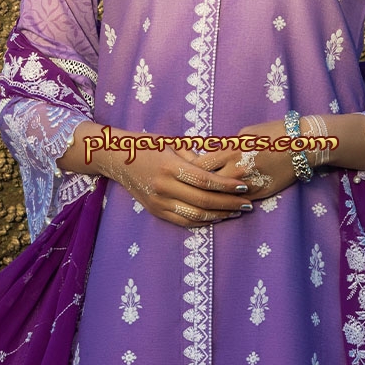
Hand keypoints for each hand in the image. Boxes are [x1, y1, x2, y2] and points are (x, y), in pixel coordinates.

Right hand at [59, 123, 253, 226]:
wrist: (116, 157)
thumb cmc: (148, 145)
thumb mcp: (172, 143)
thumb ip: (196, 155)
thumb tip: (224, 163)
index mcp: (170, 167)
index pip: (205, 181)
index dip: (227, 185)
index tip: (245, 186)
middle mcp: (164, 186)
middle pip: (203, 201)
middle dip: (229, 203)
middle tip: (248, 203)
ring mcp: (158, 201)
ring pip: (195, 215)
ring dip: (220, 215)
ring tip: (237, 211)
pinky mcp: (156, 211)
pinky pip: (184, 221)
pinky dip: (203, 222)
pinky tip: (217, 217)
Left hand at [190, 113, 364, 195]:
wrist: (302, 144)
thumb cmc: (273, 133)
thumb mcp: (245, 133)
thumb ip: (225, 146)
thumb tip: (208, 154)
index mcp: (231, 150)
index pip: (199, 165)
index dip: (187, 170)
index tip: (179, 173)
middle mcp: (237, 168)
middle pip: (206, 184)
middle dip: (193, 188)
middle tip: (181, 191)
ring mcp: (249, 183)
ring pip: (221, 197)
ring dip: (209, 200)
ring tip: (196, 202)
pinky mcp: (260, 193)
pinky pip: (238, 202)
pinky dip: (227, 204)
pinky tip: (219, 206)